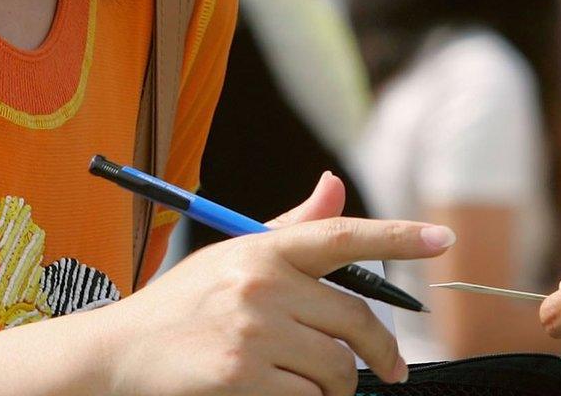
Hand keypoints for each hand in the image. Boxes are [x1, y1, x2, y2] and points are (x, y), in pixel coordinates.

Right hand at [94, 172, 454, 395]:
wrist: (118, 353)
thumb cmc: (185, 304)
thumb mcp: (234, 255)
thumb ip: (293, 228)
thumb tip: (336, 186)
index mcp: (264, 248)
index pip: (342, 235)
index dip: (398, 236)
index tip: (442, 239)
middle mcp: (260, 283)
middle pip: (354, 319)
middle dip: (380, 352)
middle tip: (392, 370)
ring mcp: (250, 331)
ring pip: (335, 368)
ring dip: (337, 386)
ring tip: (320, 386)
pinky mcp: (239, 376)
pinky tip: (285, 394)